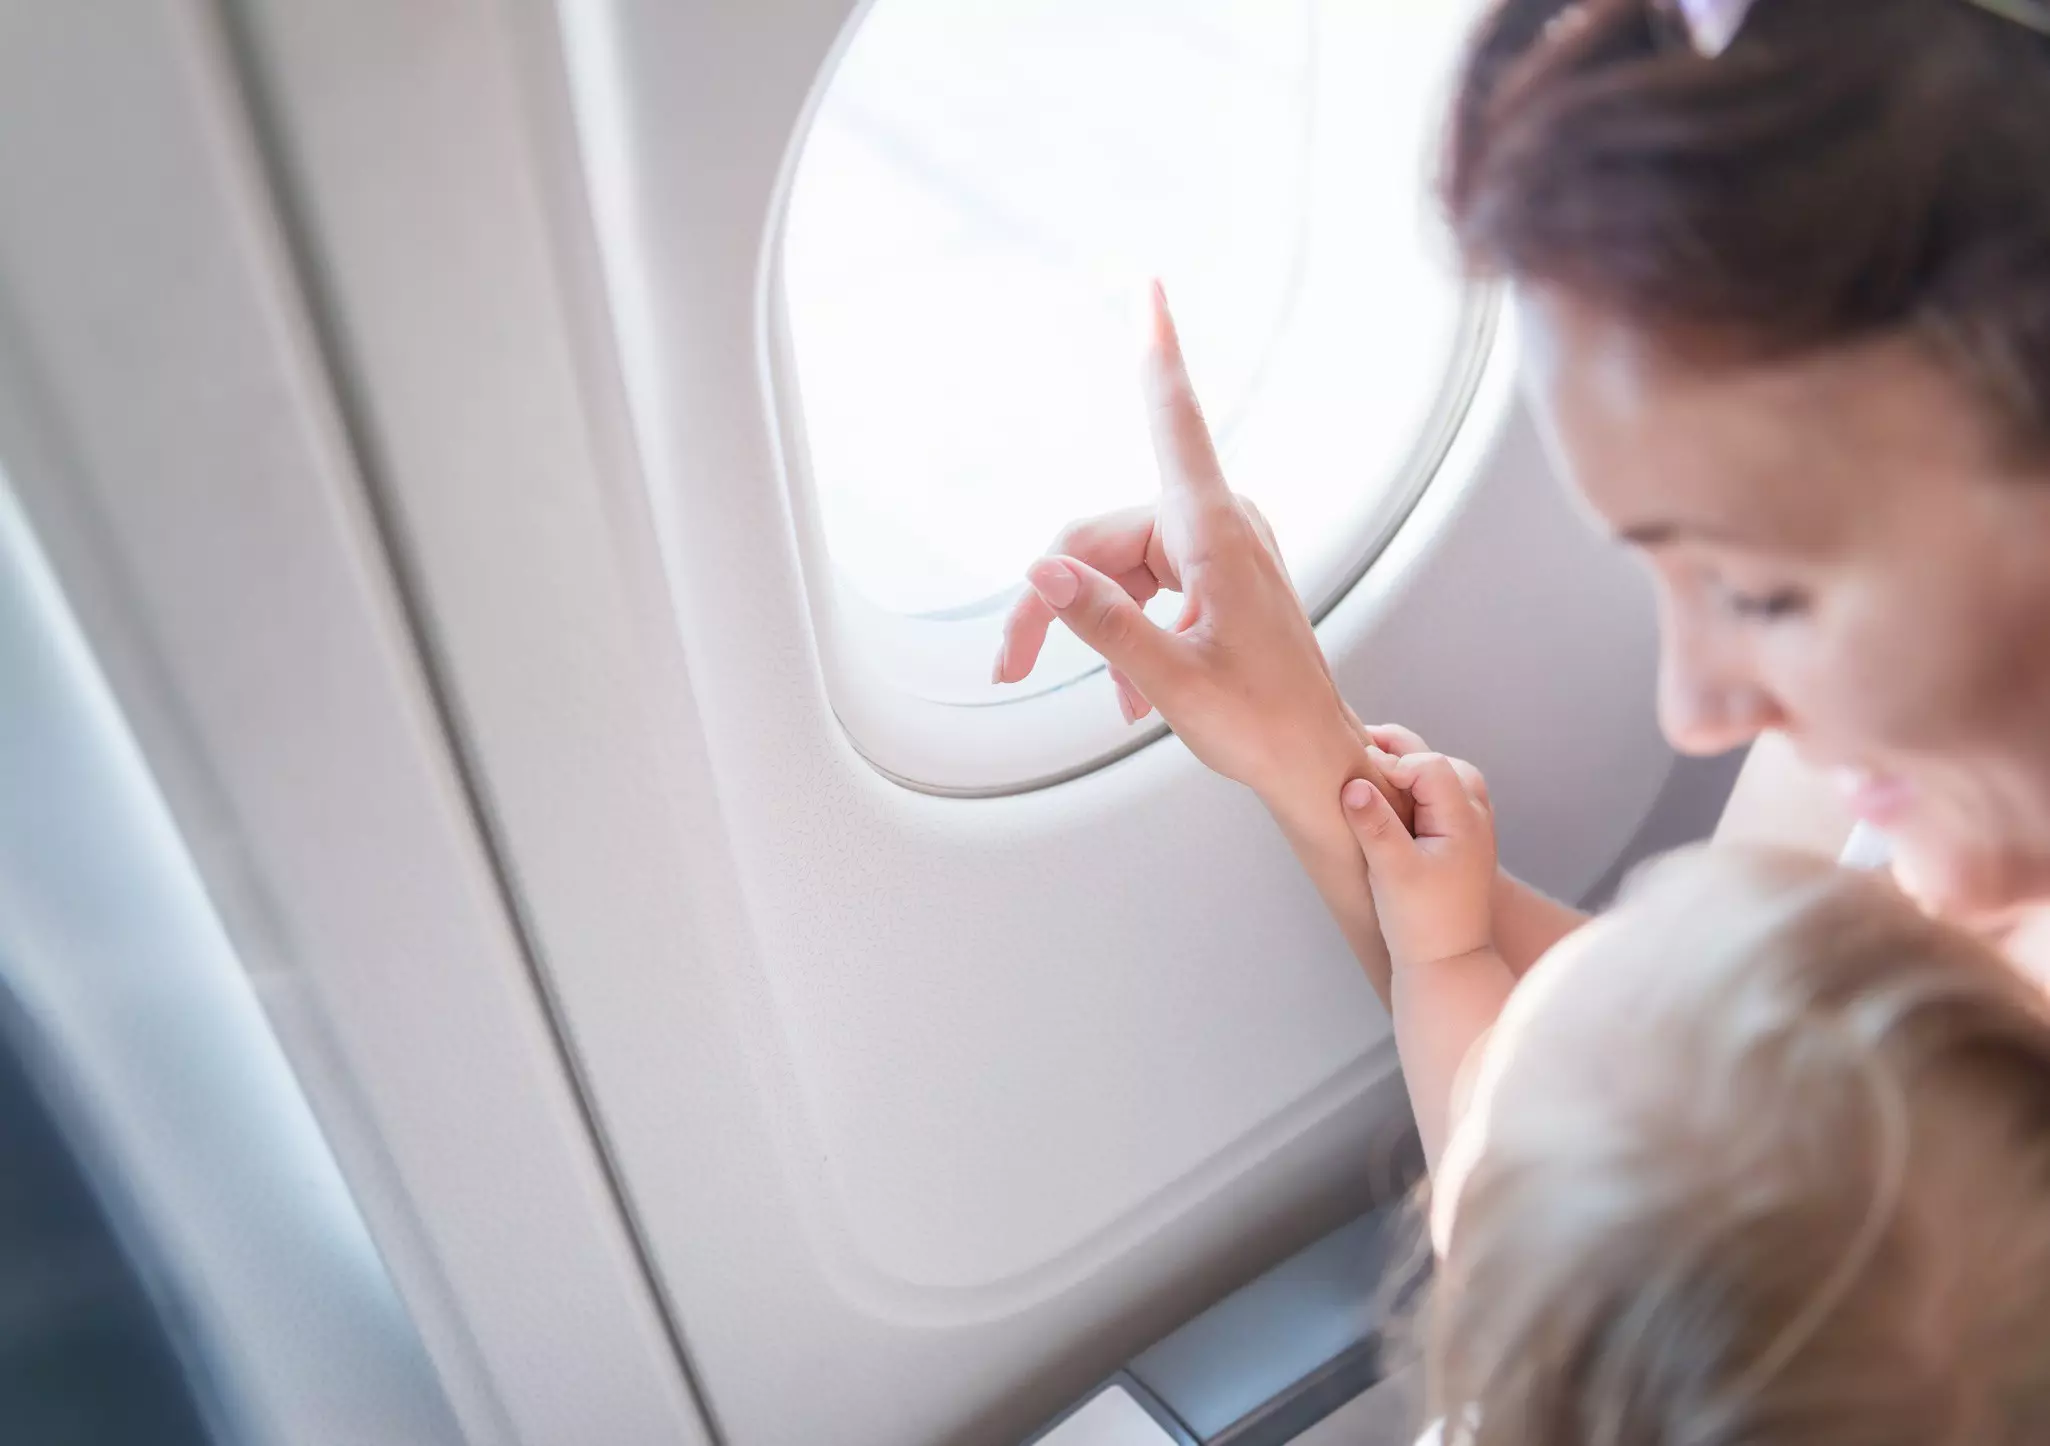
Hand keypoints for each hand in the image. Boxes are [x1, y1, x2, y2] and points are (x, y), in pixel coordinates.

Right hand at [993, 282, 1400, 816]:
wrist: (1316, 763)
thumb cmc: (1264, 724)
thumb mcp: (1171, 681)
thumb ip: (1103, 623)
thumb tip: (1041, 573)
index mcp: (1215, 532)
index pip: (1174, 421)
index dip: (1156, 352)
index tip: (1151, 286)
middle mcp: (1218, 527)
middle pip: (1102, 535)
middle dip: (1051, 597)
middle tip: (1007, 666)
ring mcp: (1217, 553)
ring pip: (1115, 567)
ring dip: (1092, 629)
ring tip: (1099, 697)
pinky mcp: (1215, 581)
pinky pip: (1143, 589)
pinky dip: (1124, 636)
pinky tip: (1129, 696)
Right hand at [1342, 750, 1496, 971]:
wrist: (1450, 963)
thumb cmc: (1422, 921)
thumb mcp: (1392, 872)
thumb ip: (1374, 825)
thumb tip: (1354, 785)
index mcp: (1463, 819)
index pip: (1427, 766)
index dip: (1390, 763)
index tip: (1356, 778)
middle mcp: (1475, 817)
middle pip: (1440, 763)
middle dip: (1401, 753)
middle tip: (1361, 748)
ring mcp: (1473, 829)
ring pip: (1447, 778)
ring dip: (1413, 769)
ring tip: (1377, 768)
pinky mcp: (1462, 843)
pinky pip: (1445, 798)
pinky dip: (1420, 789)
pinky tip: (1395, 800)